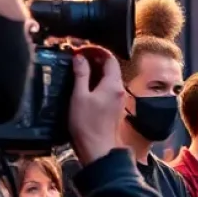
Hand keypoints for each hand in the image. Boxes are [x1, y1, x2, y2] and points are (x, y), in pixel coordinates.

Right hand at [68, 47, 126, 165]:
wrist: (98, 147)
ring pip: (109, 77)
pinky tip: (84, 83)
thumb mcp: (79, 95)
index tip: (81, 49)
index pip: (110, 59)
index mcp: (113, 85)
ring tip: (78, 67)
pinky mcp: (114, 106)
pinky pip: (108, 87)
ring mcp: (118, 99)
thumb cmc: (87, 124)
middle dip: (95, 59)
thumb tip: (80, 58)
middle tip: (77, 56)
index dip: (96, 51)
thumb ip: (81, 74)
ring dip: (95, 70)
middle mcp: (120, 90)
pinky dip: (97, 80)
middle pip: (111, 67)